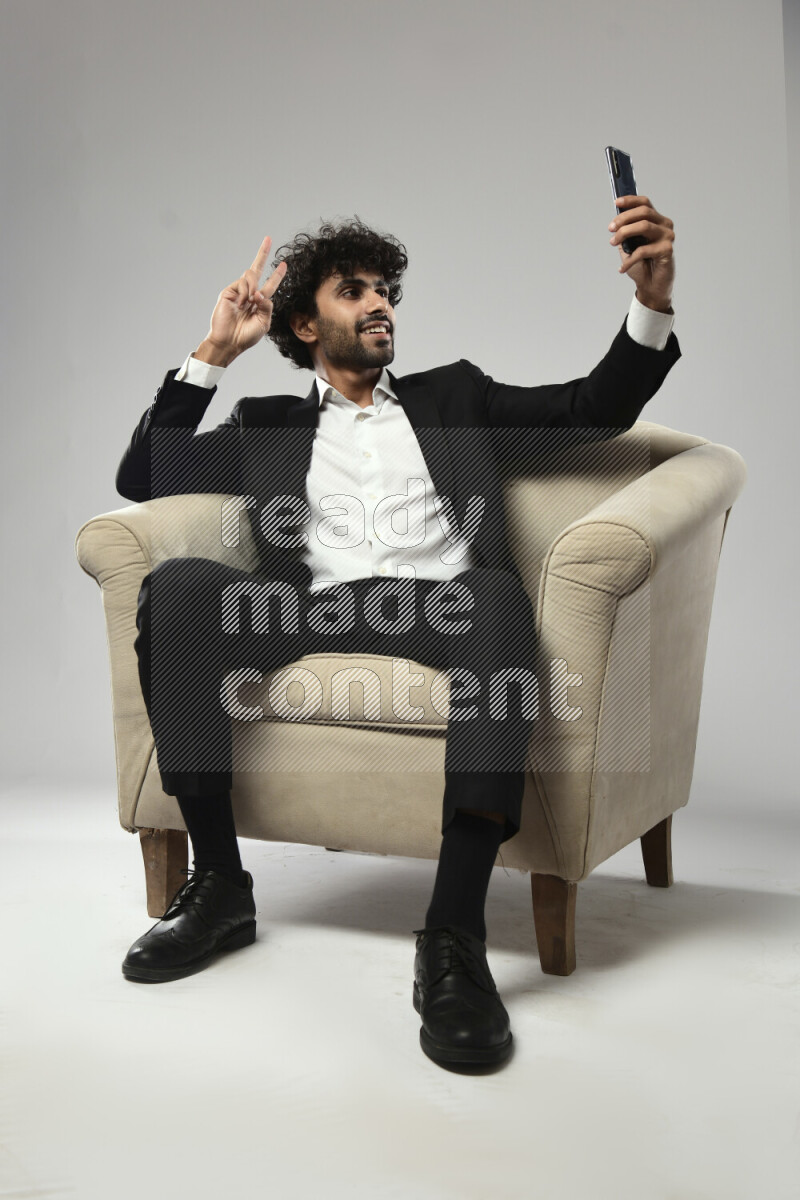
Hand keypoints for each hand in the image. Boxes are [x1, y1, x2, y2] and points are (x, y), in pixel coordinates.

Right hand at [204, 236, 287, 359]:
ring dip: (253, 287)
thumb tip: (261, 293)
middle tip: (268, 238)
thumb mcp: (264, 323)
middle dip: (262, 253)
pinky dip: (244, 293)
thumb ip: (267, 307)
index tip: (284, 264)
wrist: (229, 342)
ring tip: (249, 302)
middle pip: (257, 269)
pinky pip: (242, 283)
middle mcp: (250, 293)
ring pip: (251, 275)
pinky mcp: (229, 291)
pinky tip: (241, 304)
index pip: (270, 284)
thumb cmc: (246, 336)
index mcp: (260, 302)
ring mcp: (239, 291)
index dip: (277, 275)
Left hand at [609, 196, 674, 311]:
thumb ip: (625, 232)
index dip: (631, 201)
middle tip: (610, 229)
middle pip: (644, 212)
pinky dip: (629, 259)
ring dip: (624, 233)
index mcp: (656, 220)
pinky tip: (622, 268)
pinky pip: (643, 250)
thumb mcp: (629, 245)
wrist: (650, 286)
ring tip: (613, 243)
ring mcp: (668, 237)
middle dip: (624, 219)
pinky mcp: (667, 250)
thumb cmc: (641, 265)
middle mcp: (665, 225)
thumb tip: (615, 221)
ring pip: (644, 226)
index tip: (616, 203)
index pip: (645, 203)